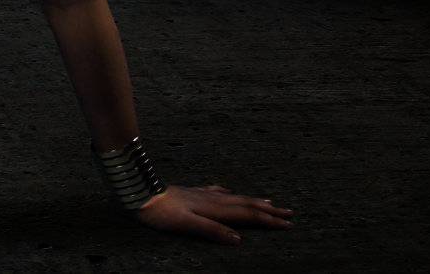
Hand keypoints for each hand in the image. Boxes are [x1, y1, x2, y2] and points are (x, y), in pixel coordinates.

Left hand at [133, 183, 295, 244]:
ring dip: (254, 201)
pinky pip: (218, 192)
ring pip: (235, 197)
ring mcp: (202, 194)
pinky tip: (228, 191)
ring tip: (268, 202)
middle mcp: (212, 199)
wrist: (140, 191)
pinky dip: (230, 194)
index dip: (269, 220)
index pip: (248, 215)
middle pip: (246, 204)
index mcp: (215, 209)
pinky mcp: (192, 192)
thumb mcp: (187, 224)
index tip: (288, 224)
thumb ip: (212, 230)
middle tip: (289, 213)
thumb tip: (238, 240)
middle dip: (269, 210)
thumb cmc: (161, 212)